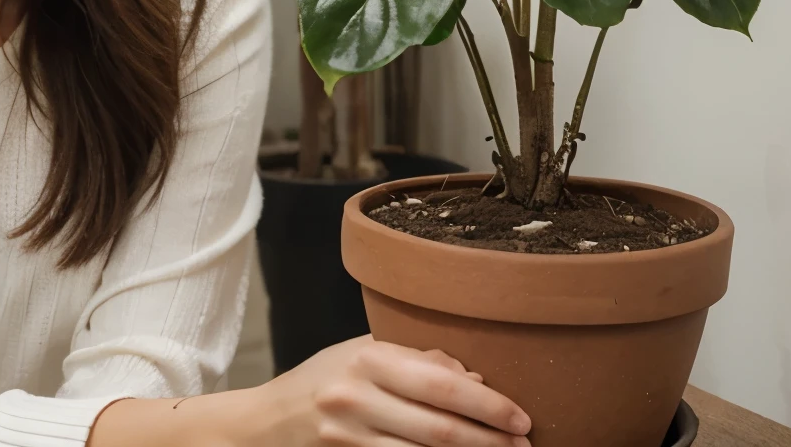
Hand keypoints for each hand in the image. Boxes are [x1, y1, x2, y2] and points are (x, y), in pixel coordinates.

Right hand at [256, 335, 531, 446]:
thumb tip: (475, 379)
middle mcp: (356, 397)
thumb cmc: (323, 380)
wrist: (266, 423)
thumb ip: (416, 359)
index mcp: (367, 358)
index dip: (488, 404)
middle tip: (525, 445)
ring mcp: (349, 436)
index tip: (521, 417)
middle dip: (490, 441)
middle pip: (439, 428)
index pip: (441, 383)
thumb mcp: (361, 354)